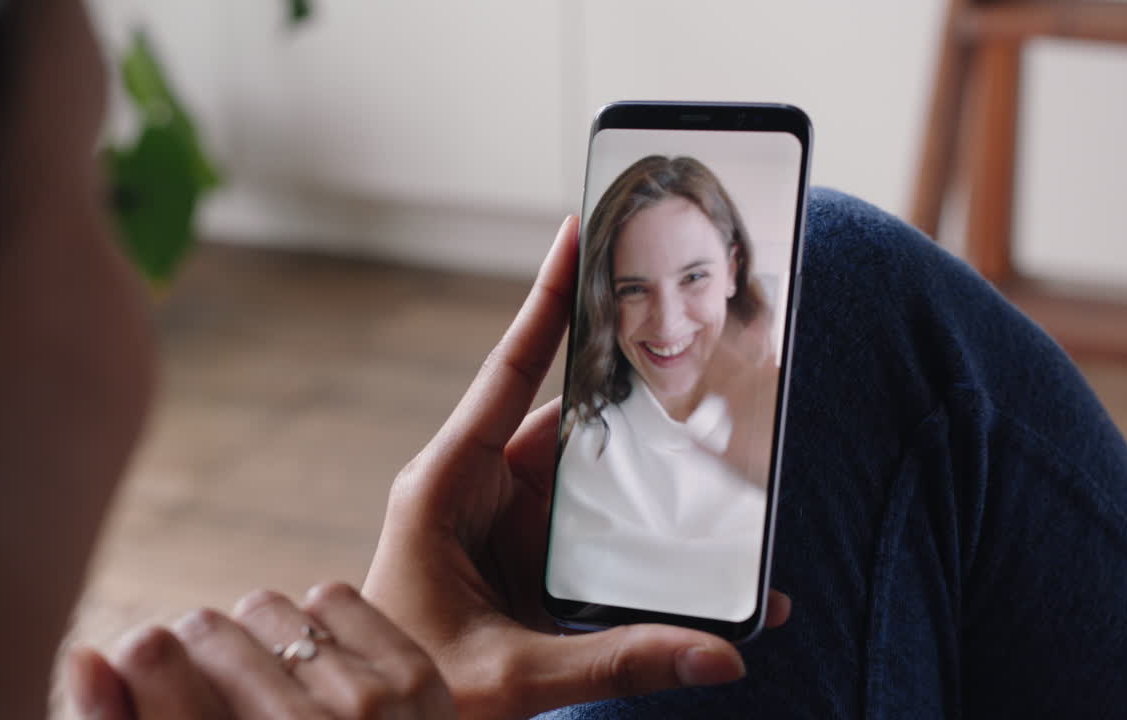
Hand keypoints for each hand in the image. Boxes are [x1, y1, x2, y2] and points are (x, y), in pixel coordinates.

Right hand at [65, 583, 453, 718]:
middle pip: (204, 625)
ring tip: (276, 690)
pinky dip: (320, 625)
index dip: (142, 659)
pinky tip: (324, 673)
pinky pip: (331, 594)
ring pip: (265, 605)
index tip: (154, 670)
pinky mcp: (418, 677)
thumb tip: (82, 654)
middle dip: (200, 655)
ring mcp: (370, 706)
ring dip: (260, 640)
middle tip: (225, 697)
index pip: (151, 654)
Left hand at [362, 216, 790, 719]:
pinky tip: (692, 551)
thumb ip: (618, 658)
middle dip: (630, 395)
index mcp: (446, 485)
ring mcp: (507, 520)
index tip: (573, 231)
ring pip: (591, 476)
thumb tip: (722, 656)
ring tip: (716, 464)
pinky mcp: (529, 554)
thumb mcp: (514, 673)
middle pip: (570, 423)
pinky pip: (593, 527)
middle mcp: (478, 488)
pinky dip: (638, 535)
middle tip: (696, 355)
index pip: (509, 374)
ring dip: (646, 475)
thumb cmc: (404, 686)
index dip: (544, 301)